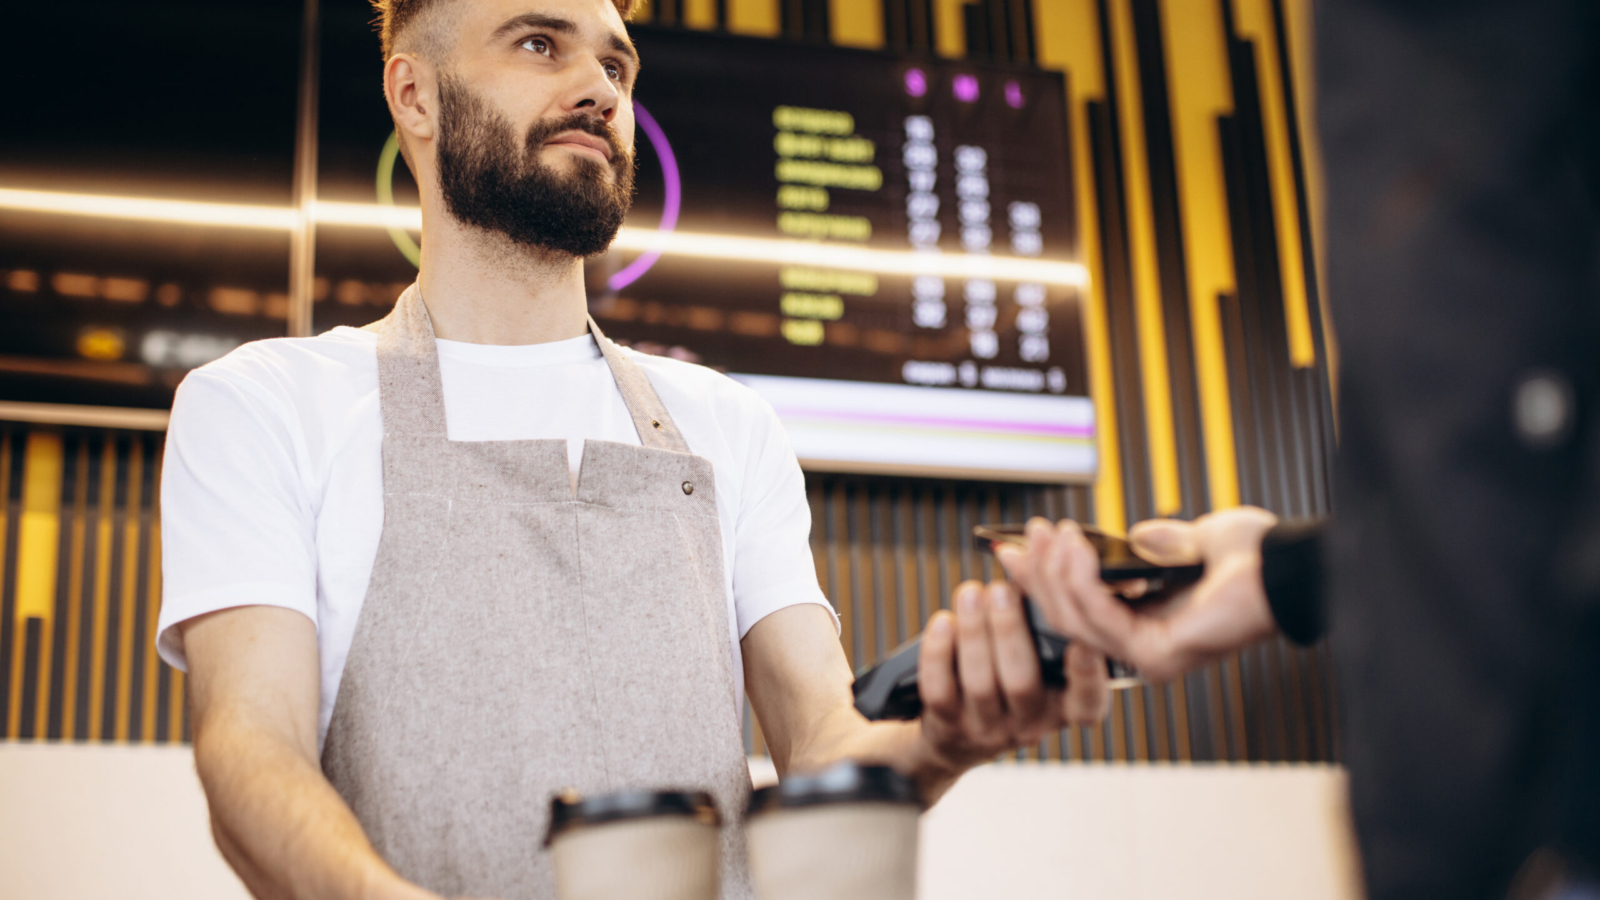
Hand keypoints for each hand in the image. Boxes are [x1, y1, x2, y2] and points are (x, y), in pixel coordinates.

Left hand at [915, 580, 1110, 773]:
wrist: (957, 735)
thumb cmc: (1005, 678)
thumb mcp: (1035, 662)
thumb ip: (1039, 624)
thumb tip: (1032, 566)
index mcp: (1062, 708)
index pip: (1087, 704)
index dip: (1087, 675)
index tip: (1082, 640)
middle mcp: (1029, 724)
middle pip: (1021, 682)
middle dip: (1009, 630)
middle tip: (1002, 588)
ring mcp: (986, 729)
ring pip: (979, 683)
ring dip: (974, 631)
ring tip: (971, 592)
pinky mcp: (947, 726)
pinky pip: (940, 690)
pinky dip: (939, 652)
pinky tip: (943, 621)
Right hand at [994, 509, 1279, 682]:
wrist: (1289, 567)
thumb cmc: (1256, 559)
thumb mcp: (1193, 541)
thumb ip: (1157, 542)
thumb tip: (1131, 538)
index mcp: (1149, 623)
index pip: (1079, 608)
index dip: (1045, 579)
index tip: (1017, 547)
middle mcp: (1144, 647)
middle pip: (1067, 617)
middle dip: (1040, 574)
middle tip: (1027, 536)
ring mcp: (1147, 656)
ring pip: (1076, 619)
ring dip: (1055, 573)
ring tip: (1053, 534)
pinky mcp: (1154, 655)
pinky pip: (1099, 618)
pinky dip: (1080, 581)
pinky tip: (1076, 548)